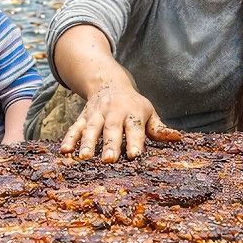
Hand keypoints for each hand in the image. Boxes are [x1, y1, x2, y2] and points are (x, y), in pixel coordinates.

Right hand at [61, 84, 180, 161]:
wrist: (109, 83)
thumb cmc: (133, 104)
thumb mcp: (149, 112)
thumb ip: (159, 128)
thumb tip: (177, 138)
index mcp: (133, 112)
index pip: (134, 128)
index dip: (134, 141)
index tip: (134, 155)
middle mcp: (113, 112)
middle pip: (111, 129)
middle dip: (109, 144)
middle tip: (108, 160)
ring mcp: (96, 114)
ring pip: (91, 128)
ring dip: (87, 143)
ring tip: (84, 158)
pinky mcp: (83, 117)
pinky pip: (75, 127)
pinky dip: (69, 138)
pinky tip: (64, 151)